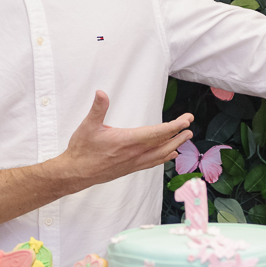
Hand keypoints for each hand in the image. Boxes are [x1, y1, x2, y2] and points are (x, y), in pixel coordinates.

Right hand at [57, 91, 193, 189]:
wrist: (75, 173)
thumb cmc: (82, 150)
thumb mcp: (87, 125)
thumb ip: (98, 108)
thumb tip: (101, 93)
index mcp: (127, 141)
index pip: (157, 133)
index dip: (174, 126)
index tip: (186, 120)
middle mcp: (134, 153)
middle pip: (163, 143)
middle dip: (179, 133)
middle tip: (190, 125)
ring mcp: (133, 162)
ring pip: (160, 154)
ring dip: (175, 145)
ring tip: (186, 137)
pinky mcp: (130, 168)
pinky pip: (152, 162)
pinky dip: (164, 157)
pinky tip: (170, 155)